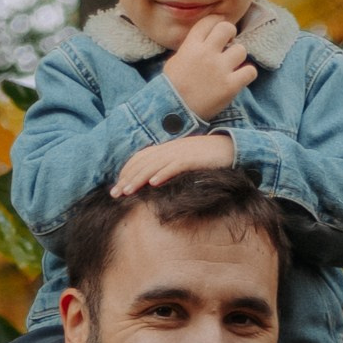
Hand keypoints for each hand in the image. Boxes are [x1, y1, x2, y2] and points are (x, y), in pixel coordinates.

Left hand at [114, 132, 238, 194]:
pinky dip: (163, 174)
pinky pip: (174, 166)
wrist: (228, 148)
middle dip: (126, 179)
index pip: (139, 159)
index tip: (117, 187)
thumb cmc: (205, 158)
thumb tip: (152, 181)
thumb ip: (167, 167)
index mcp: (165, 149)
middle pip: (142, 164)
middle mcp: (169, 149)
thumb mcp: (182, 161)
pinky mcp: (192, 159)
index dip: (126, 172)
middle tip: (114, 194)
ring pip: (154, 166)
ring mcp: (179, 153)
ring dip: (139, 179)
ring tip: (127, 191)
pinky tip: (153, 184)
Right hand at [162, 16, 256, 118]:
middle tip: (228, 44)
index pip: (209, 22)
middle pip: (227, 28)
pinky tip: (240, 78)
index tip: (219, 27)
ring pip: (241, 49)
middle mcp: (206, 53)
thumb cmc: (172, 88)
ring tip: (232, 65)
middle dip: (230, 34)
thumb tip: (206, 40)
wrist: (173, 112)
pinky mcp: (230, 86)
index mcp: (191, 46)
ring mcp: (219, 69)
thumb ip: (191, 48)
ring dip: (238, 57)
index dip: (217, 22)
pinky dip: (247, 74)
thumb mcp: (175, 60)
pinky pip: (250, 71)